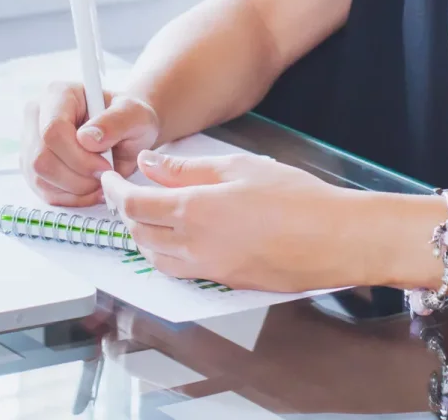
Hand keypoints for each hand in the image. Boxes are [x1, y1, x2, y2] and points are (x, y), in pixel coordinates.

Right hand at [22, 82, 160, 207]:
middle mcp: (38, 115)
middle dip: (78, 176)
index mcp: (59, 94)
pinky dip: (70, 197)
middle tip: (104, 175)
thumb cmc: (130, 120)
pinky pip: (43, 191)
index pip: (53, 130)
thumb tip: (87, 138)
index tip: (106, 165)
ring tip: (100, 181)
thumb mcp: (136, 115)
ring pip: (39, 177)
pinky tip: (90, 189)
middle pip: (41, 158)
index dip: (78, 156)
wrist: (127, 134)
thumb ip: (116, 121)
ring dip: (75, 189)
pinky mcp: (32, 167)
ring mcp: (31, 142)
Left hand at [102, 150, 351, 292]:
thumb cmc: (297, 199)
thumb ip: (187, 168)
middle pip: (138, 234)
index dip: (114, 192)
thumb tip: (150, 164)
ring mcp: (210, 270)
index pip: (133, 206)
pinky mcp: (225, 283)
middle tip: (126, 192)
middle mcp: (195, 247)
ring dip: (143, 236)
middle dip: (125, 213)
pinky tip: (181, 235)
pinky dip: (167, 253)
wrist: (336, 239)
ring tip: (150, 213)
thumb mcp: (238, 167)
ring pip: (155, 258)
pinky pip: (181, 270)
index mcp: (194, 212)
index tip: (110, 180)